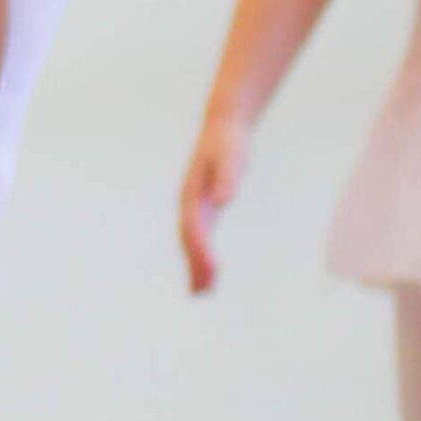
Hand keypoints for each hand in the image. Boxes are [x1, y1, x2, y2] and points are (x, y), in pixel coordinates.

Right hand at [178, 112, 248, 294]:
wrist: (223, 126)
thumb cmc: (229, 141)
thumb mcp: (232, 156)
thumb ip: (227, 177)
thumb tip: (222, 201)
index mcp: (192, 194)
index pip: (195, 229)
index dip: (203, 251)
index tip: (214, 272)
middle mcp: (189, 203)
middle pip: (189, 240)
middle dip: (195, 266)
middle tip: (202, 293)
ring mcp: (194, 206)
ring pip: (191, 242)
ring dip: (195, 266)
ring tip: (202, 293)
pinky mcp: (205, 207)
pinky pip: (200, 236)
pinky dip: (203, 255)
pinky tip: (209, 270)